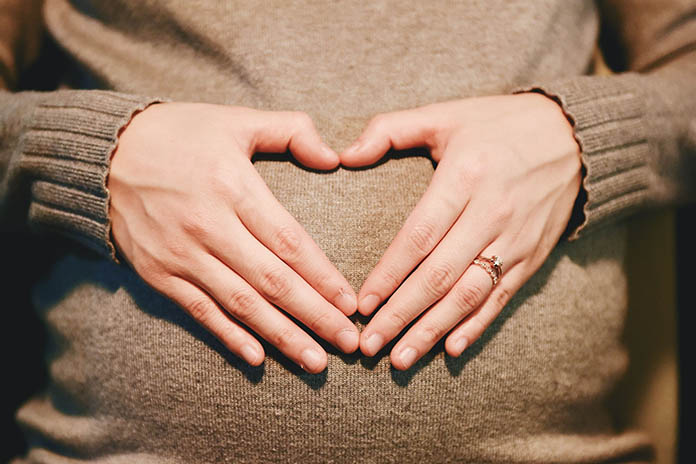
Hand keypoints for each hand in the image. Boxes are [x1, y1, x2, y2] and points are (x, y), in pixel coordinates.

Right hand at [108, 102, 359, 372]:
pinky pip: (200, 311)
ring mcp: (181, 254)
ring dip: (281, 336)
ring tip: (315, 361)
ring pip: (241, 304)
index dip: (323, 277)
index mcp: (233, 186)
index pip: (289, 242)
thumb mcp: (236, 119)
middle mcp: (208, 226)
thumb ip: (291, 130)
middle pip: (272, 281)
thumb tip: (333, 157)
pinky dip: (229, 336)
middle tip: (348, 344)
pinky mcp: (159, 274)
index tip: (351, 303)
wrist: (105, 152)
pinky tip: (258, 358)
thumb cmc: (180, 134)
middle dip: (315, 316)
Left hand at [340, 93, 581, 369]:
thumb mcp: (445, 114)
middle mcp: (492, 213)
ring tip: (401, 358)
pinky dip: (476, 326)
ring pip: (469, 295)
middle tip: (369, 344)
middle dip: (401, 314)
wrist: (574, 136)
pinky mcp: (533, 256)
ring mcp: (515, 239)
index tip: (361, 304)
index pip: (419, 236)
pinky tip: (451, 349)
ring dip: (433, 330)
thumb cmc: (498, 125)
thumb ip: (390, 130)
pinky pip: (502, 297)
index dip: (389, 274)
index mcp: (465, 177)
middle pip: (440, 275)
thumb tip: (343, 155)